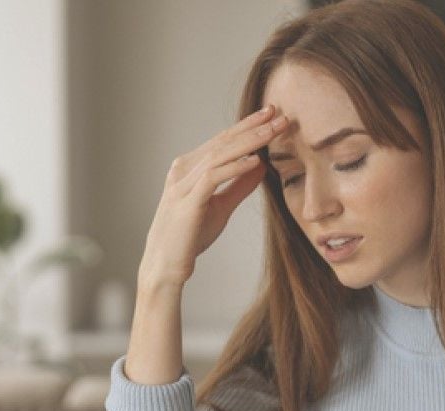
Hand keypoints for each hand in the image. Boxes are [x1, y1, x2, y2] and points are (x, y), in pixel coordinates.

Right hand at [138, 104, 288, 287]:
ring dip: (249, 141)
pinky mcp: (187, 201)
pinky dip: (235, 167)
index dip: (247, 126)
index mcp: (189, 168)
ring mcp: (183, 184)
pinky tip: (255, 161)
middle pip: (222, 142)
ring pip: (220, 154)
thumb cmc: (190, 237)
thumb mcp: (221, 206)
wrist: (166, 264)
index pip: (222, 141)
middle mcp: (184, 170)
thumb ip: (239, 185)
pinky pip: (213, 178)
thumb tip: (262, 165)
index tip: (271, 114)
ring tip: (273, 130)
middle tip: (278, 112)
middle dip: (252, 126)